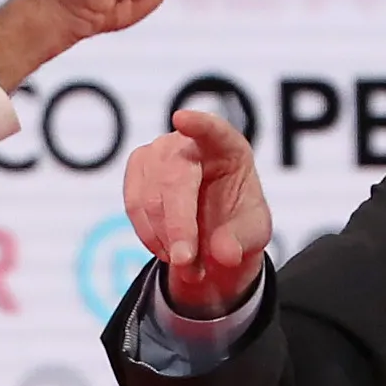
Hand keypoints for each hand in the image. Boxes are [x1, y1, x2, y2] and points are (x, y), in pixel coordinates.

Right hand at [124, 110, 271, 315]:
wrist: (213, 231)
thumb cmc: (238, 222)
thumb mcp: (252, 235)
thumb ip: (241, 242)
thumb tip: (224, 254)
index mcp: (228, 148)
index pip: (214, 130)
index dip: (199, 125)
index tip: (182, 120)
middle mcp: (189, 143)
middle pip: (174, 177)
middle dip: (178, 224)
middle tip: (184, 261)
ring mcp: (159, 152)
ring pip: (149, 196)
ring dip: (165, 238)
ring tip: (187, 265)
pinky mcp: (138, 169)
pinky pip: (134, 205)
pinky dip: (149, 234)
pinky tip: (167, 250)